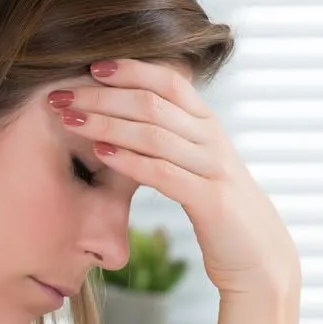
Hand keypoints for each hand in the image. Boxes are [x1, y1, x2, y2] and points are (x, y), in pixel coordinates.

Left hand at [53, 59, 299, 296]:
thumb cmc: (219, 210)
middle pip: (153, 102)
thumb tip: (129, 118)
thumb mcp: (197, 166)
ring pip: (154, 133)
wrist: (260, 257)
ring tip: (70, 120)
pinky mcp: (211, 201)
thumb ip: (172, 140)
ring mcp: (214, 168)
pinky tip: (100, 155)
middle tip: (62, 95)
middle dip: (103, 96)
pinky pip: (164, 173)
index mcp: (208, 125)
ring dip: (106, 123)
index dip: (131, 69)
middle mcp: (212, 139)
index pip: (168, 81)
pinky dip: (129, 161)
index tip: (92, 66)